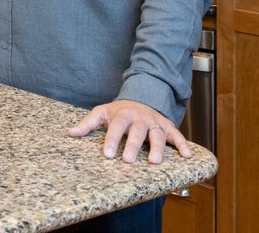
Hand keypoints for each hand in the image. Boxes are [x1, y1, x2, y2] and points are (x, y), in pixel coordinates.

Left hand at [68, 100, 191, 163]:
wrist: (142, 97)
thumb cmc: (120, 111)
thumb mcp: (102, 112)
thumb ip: (88, 124)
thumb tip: (71, 133)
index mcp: (123, 114)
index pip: (117, 127)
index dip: (112, 140)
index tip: (108, 154)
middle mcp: (140, 118)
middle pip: (137, 132)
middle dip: (133, 145)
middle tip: (128, 160)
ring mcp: (155, 122)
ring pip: (157, 135)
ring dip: (156, 148)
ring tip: (153, 161)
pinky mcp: (168, 127)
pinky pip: (177, 136)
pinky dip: (183, 145)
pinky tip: (187, 156)